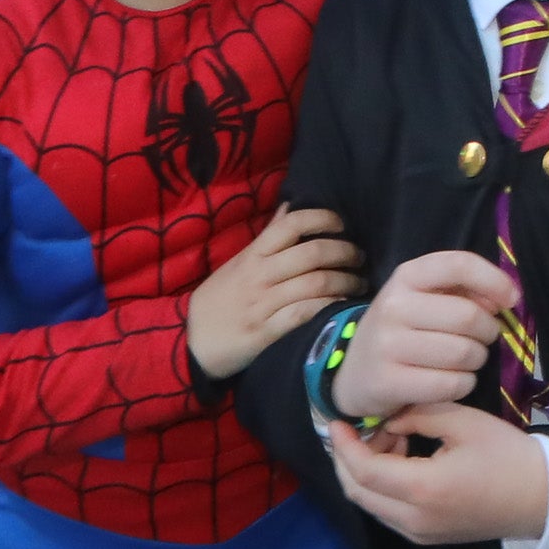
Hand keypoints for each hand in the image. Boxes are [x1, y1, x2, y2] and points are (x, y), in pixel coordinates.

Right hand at [186, 205, 367, 382]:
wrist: (189, 341)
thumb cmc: (220, 299)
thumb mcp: (239, 263)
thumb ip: (267, 237)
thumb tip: (291, 206)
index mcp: (253, 254)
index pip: (291, 224)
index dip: (322, 218)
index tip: (341, 224)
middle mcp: (260, 275)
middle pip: (312, 252)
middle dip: (345, 251)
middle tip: (359, 257)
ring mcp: (263, 303)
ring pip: (315, 282)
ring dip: (346, 281)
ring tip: (359, 283)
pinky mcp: (266, 332)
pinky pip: (305, 313)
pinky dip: (329, 306)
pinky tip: (343, 306)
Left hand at [321, 400, 548, 546]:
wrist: (543, 499)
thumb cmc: (508, 456)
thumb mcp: (464, 423)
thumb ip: (419, 416)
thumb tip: (390, 421)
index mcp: (422, 489)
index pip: (364, 471)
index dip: (344, 446)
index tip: (338, 421)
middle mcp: (413, 519)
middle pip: (357, 492)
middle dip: (349, 459)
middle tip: (362, 429)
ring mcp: (418, 533)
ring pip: (370, 504)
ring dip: (366, 472)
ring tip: (391, 438)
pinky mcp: (426, 536)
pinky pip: (387, 511)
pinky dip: (382, 485)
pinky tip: (403, 459)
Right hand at [330, 249, 513, 420]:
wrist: (352, 373)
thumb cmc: (402, 330)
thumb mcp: (425, 299)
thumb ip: (464, 291)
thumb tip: (505, 299)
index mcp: (407, 277)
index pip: (459, 264)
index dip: (494, 280)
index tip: (512, 300)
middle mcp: (393, 306)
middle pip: (469, 316)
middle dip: (489, 331)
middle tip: (482, 339)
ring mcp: (387, 345)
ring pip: (464, 353)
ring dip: (477, 361)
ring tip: (465, 361)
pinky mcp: (388, 382)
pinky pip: (451, 385)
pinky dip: (463, 385)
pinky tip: (453, 381)